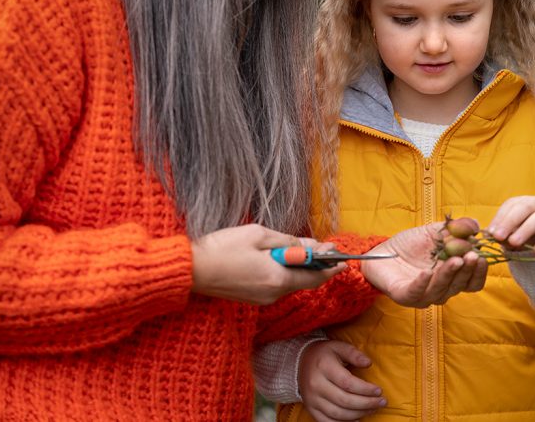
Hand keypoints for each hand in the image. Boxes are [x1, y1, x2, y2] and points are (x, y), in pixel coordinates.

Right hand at [190, 224, 343, 304]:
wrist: (192, 270)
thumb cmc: (223, 248)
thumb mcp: (259, 235)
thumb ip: (287, 242)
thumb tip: (310, 246)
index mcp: (278, 278)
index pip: (315, 276)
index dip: (330, 267)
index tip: (342, 258)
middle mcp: (274, 294)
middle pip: (304, 281)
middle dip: (316, 265)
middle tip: (322, 248)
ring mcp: (263, 299)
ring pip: (290, 282)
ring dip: (298, 268)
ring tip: (298, 249)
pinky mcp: (253, 298)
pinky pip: (276, 285)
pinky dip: (283, 273)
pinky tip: (277, 259)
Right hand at [299, 340, 385, 421]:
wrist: (299, 362)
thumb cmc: (324, 354)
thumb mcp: (338, 347)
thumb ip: (354, 354)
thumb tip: (368, 363)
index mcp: (323, 367)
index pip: (348, 383)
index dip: (365, 389)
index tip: (379, 390)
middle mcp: (316, 384)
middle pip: (344, 400)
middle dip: (367, 404)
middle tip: (382, 402)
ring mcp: (312, 399)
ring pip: (338, 414)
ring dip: (358, 414)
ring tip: (372, 409)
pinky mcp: (310, 408)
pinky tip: (356, 420)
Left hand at [361, 222, 486, 307]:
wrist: (382, 252)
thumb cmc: (410, 245)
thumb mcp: (435, 232)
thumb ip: (456, 229)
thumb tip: (476, 225)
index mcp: (452, 278)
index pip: (472, 282)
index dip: (479, 272)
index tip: (483, 256)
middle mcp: (441, 290)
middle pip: (459, 285)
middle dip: (467, 270)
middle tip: (471, 256)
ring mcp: (423, 295)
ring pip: (440, 290)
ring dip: (448, 274)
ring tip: (453, 259)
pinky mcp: (405, 296)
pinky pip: (416, 292)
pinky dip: (422, 282)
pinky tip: (427, 271)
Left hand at [487, 196, 534, 251]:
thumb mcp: (518, 235)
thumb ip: (505, 235)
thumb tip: (487, 235)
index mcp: (526, 202)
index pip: (511, 205)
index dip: (500, 218)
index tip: (490, 233)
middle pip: (525, 207)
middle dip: (510, 221)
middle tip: (499, 236)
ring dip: (526, 229)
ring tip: (514, 243)